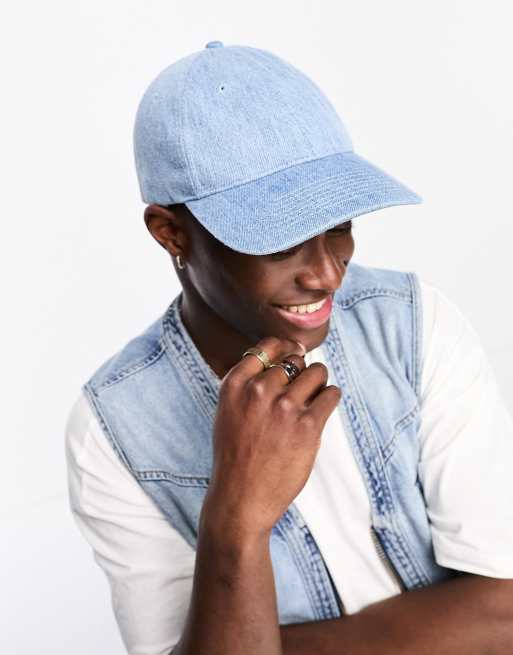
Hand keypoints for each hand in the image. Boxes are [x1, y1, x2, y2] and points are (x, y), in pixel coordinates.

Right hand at [202, 336, 341, 539]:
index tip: (294, 354)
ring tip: (315, 397)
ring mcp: (284, 407)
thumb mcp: (228, 412)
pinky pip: (331, 394)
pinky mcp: (307, 426)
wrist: (240, 499)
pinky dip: (330, 397)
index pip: (267, 346)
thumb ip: (249, 385)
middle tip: (301, 390)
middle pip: (295, 360)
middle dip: (301, 372)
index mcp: (235, 385)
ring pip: (317, 372)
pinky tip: (323, 407)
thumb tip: (288, 359)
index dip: (285, 349)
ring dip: (319, 382)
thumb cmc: (236, 456)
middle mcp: (259, 390)